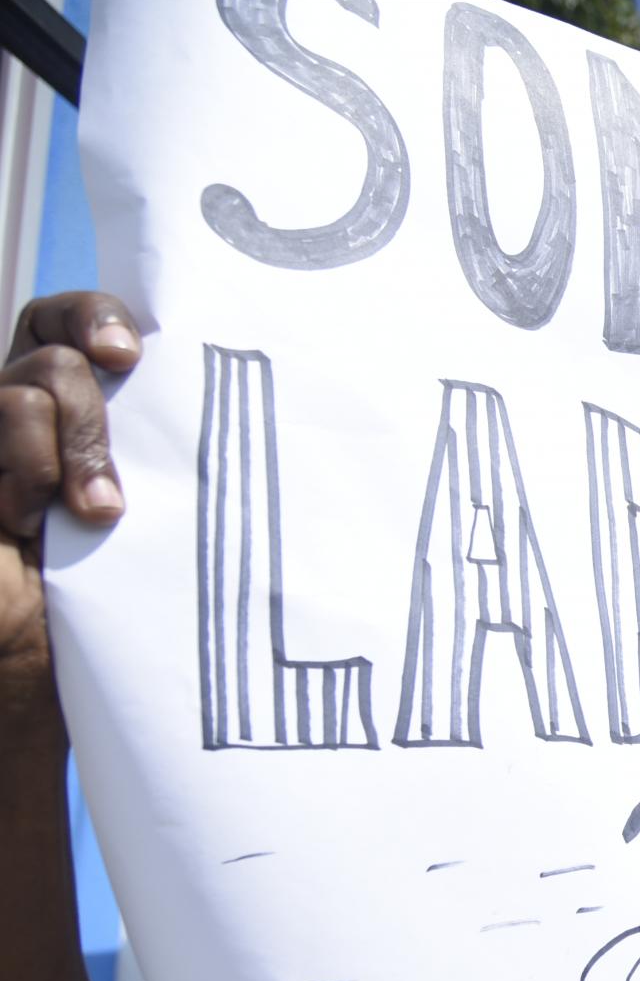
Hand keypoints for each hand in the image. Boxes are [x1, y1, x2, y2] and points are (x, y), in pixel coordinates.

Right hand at [0, 293, 139, 734]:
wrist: (52, 665)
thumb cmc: (128, 591)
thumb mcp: (166, 511)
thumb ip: (180, 456)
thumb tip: (274, 417)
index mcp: (74, 407)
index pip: (67, 319)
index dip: (94, 315)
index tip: (130, 356)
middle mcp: (24, 413)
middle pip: (52, 356)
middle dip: (89, 423)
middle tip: (109, 500)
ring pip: (18, 394)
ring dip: (58, 461)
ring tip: (81, 521)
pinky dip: (19, 478)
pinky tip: (25, 525)